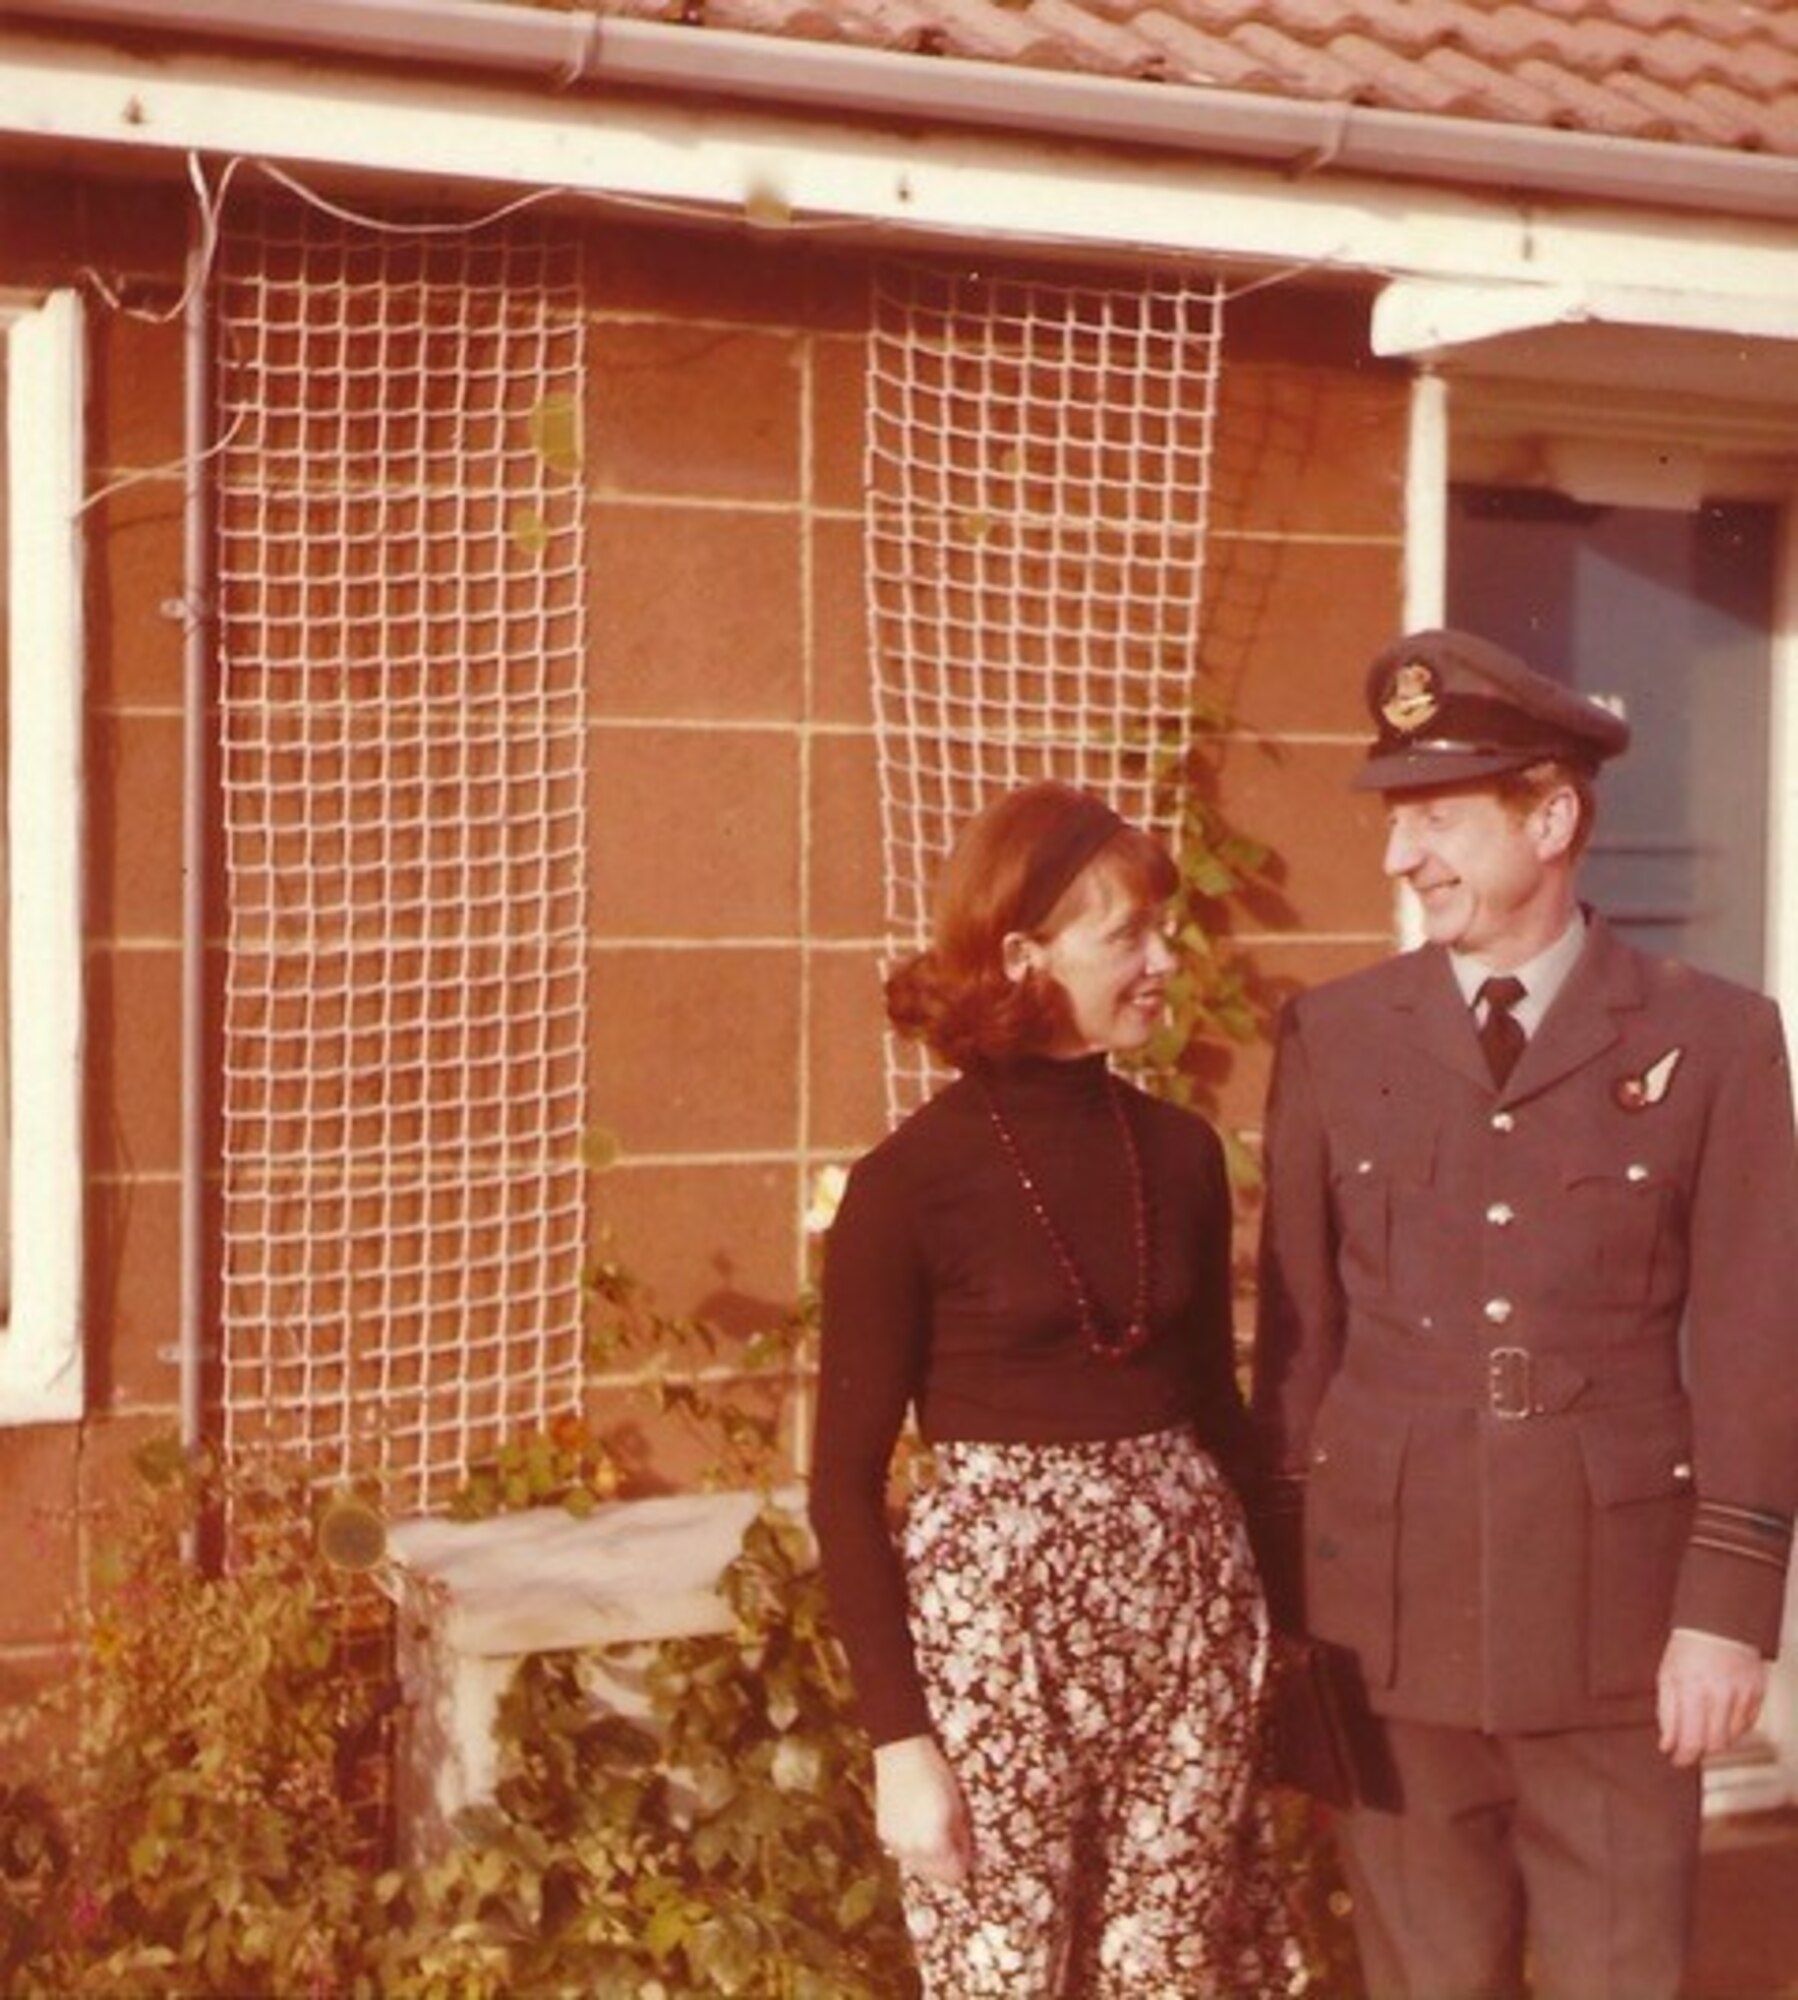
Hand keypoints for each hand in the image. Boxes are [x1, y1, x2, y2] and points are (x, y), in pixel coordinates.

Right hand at [873, 1734, 973, 1885]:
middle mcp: (912, 1851)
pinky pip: (902, 1852)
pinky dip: (912, 1846)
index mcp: (934, 1845)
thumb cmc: (937, 1775)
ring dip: (928, 1858)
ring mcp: (895, 1844)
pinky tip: (916, 1825)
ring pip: (917, 1867)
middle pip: (935, 1877)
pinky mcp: (884, 1834)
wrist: (902, 1752)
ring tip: (933, 1832)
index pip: (955, 1875)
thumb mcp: (958, 1806)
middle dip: (946, 1864)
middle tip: (952, 1841)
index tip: (967, 1847)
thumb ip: (961, 1837)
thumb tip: (966, 1856)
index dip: (964, 1861)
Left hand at [1656, 1628, 1766, 1767]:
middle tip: (1689, 1745)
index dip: (1683, 1757)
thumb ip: (1666, 1713)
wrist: (1720, 1622)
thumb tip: (1667, 1744)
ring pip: (1731, 1739)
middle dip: (1699, 1750)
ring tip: (1703, 1724)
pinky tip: (1721, 1715)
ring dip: (1715, 1739)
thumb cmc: (1688, 1647)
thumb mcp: (1667, 1676)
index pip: (1691, 1740)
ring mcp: (1743, 1695)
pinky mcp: (1758, 1694)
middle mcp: (1721, 1695)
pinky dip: (1732, 1728)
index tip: (1677, 1760)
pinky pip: (1747, 1726)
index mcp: (1693, 1689)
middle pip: (1714, 1745)